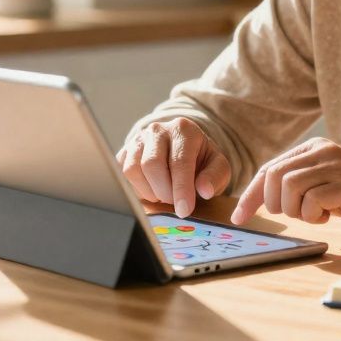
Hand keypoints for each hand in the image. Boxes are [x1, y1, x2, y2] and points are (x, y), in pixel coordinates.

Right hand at [116, 117, 231, 218]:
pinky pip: (122, 173)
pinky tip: (151, 189)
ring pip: (132, 169)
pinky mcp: (125, 151)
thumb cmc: (201, 160)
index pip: (179, 161)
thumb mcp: (218, 167)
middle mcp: (158, 130)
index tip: (184, 210)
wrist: (183, 150)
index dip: (181, 189)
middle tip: (174, 202)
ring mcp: (138, 139)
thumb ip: (215, 177)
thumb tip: (204, 190)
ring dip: (148, 191)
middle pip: (152, 164)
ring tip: (163, 194)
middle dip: (163, 191)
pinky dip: (136, 188)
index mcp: (184, 129)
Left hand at [230, 137, 340, 231]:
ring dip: (295, 210)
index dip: (251, 195)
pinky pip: (311, 200)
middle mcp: (322, 152)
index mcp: (315, 149)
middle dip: (272, 204)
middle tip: (293, 215)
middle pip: (273, 176)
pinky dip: (314, 215)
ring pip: (288, 187)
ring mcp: (335, 166)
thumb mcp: (328, 185)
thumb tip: (267, 197)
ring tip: (317, 214)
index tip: (239, 217)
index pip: (269, 168)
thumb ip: (302, 184)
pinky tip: (330, 215)